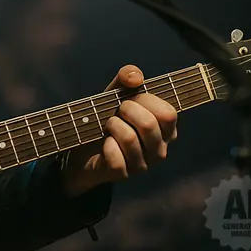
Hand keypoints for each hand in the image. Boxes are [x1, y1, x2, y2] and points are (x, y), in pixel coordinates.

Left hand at [61, 64, 177, 196]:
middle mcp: (159, 150)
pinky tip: (104, 144)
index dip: (147, 100)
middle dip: (126, 109)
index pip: (168, 114)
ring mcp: (142, 164)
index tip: (131, 98)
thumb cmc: (107, 117)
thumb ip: (128, 78)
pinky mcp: (123, 174)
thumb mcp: (116, 93)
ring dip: (112, 125)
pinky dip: (105, 145)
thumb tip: (135, 77)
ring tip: (108, 125)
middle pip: (149, 124)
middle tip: (117, 111)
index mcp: (165, 130)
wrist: (82, 146)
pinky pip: (116, 158)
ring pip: (129, 138)